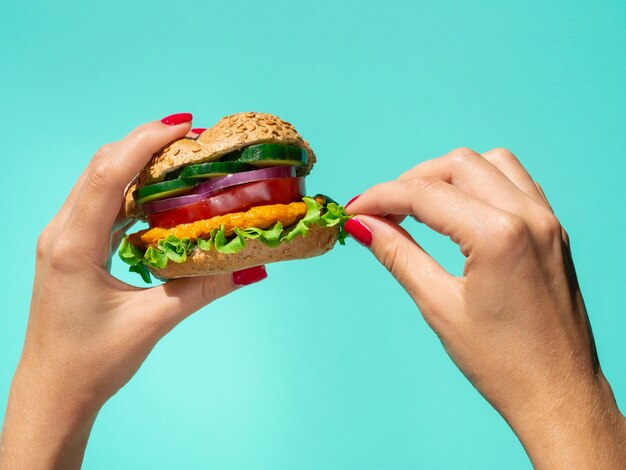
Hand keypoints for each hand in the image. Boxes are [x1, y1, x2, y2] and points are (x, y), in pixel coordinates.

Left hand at [0, 114, 266, 468]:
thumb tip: (248, 266)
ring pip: (100, 181)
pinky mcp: (72, 248)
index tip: (185, 125)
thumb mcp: (150, 323)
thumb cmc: (90, 362)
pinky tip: (162, 194)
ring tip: (183, 159)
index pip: (109, 174)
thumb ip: (201, 289)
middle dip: (146, 144)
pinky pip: (103, 204)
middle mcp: (62, 233)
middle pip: (102, 166)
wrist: (52, 392)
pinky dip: (133, 189)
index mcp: (73, 246)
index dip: (146, 142)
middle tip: (193, 139)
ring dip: (139, 163)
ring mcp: (64, 238)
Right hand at [344, 148, 625, 468]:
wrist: (558, 394)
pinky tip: (460, 208)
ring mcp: (547, 220)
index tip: (354, 210)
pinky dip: (481, 182)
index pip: (425, 194)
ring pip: (490, 162)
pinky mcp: (554, 230)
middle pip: (457, 165)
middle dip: (411, 181)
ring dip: (448, 175)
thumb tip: (363, 226)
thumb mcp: (439, 306)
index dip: (381, 197)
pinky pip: (516, 181)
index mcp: (499, 235)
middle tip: (381, 211)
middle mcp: (529, 216)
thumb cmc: (502, 362)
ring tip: (419, 207)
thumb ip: (399, 255)